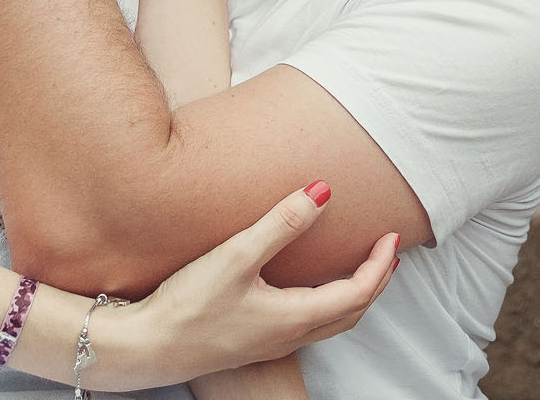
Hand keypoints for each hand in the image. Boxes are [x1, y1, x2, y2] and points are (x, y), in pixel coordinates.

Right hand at [86, 186, 396, 390]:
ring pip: (329, 323)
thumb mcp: (237, 256)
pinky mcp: (252, 341)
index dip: (380, 264)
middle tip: (386, 252)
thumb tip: (322, 191)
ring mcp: (271, 342)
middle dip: (375, 282)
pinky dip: (325, 303)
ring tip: (358, 268)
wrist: (147, 348)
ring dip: (352, 295)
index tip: (392, 236)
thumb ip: (281, 223)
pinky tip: (305, 287)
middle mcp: (289, 336)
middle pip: (350, 313)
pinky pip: (306, 325)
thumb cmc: (189, 306)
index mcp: (295, 318)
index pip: (358, 292)